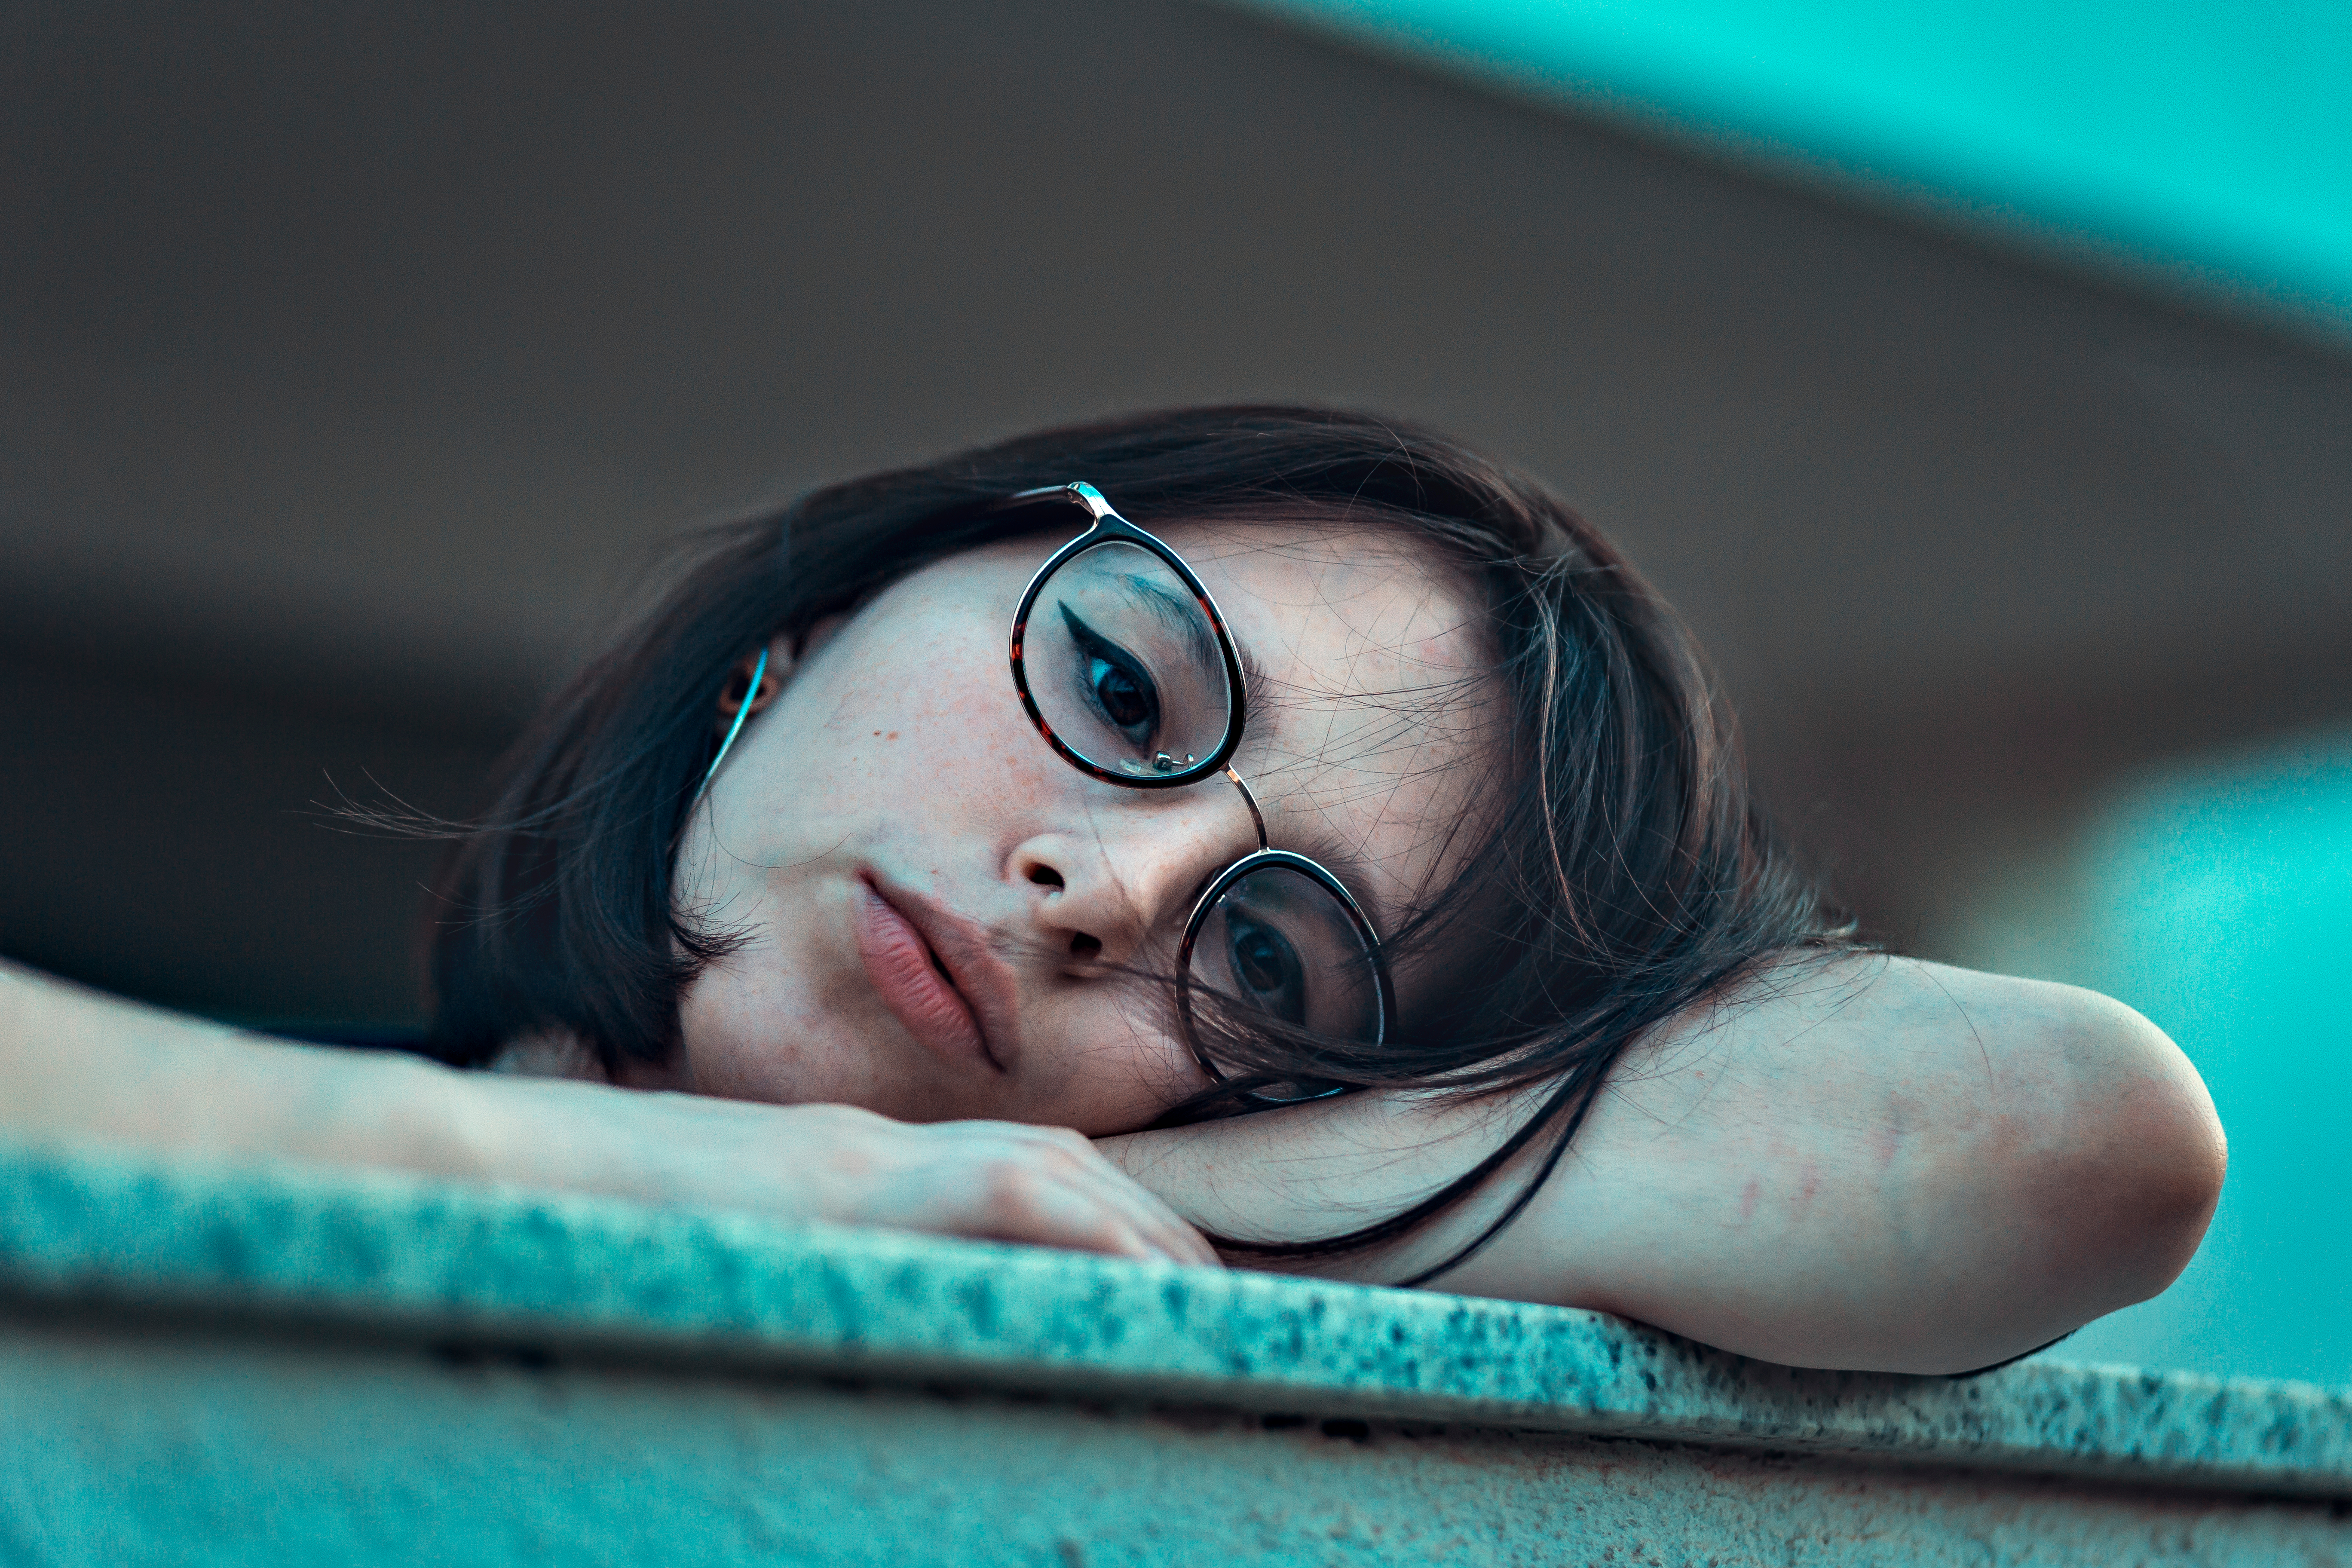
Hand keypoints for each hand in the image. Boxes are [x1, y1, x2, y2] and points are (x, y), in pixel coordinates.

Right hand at [471, 1083, 1220, 1268]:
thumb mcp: (713, 1254)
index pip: (1003, 1175)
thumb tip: (844, 1329)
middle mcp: (862, 1153)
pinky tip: (1140, 1275)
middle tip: (1227, 1296)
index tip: (1167, 1276)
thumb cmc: (573, 1227)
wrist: (473, 1173)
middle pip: (1050, 1167)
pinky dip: (1076, 1224)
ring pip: (1041, 1173)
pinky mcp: (829, 1188)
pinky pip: (990, 1194)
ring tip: (1209, 1293)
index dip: (1101, 1217)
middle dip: (1147, 1228)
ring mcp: (848, 1163)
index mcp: (840, 1170)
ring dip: (1133, 1228)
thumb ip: (793, 1273)